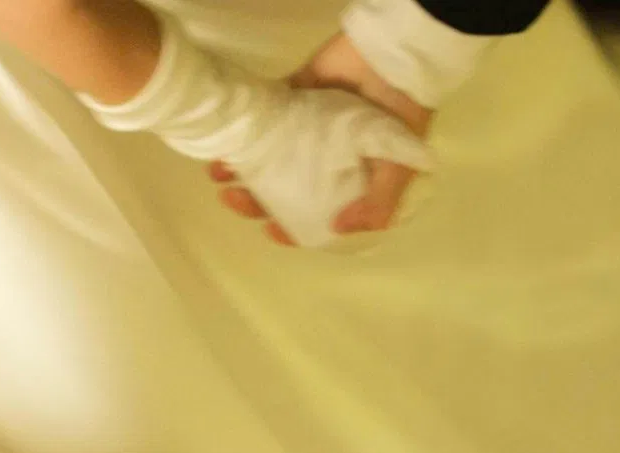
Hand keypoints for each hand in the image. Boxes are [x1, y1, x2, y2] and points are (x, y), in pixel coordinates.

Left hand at [208, 33, 430, 242]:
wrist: (393, 55)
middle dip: (253, 199)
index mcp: (350, 179)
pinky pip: (262, 117)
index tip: (271, 230)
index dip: (292, 227)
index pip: (315, 212)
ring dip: (240, 166)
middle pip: (281, 188)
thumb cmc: (401, 114)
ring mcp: (305, 128)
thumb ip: (377, 204)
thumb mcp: (400, 168)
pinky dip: (243, 129)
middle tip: (232, 199)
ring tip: (218, 170)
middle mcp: (324, 158)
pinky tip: (226, 138)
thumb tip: (337, 229)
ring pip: (266, 155)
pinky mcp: (292, 98)